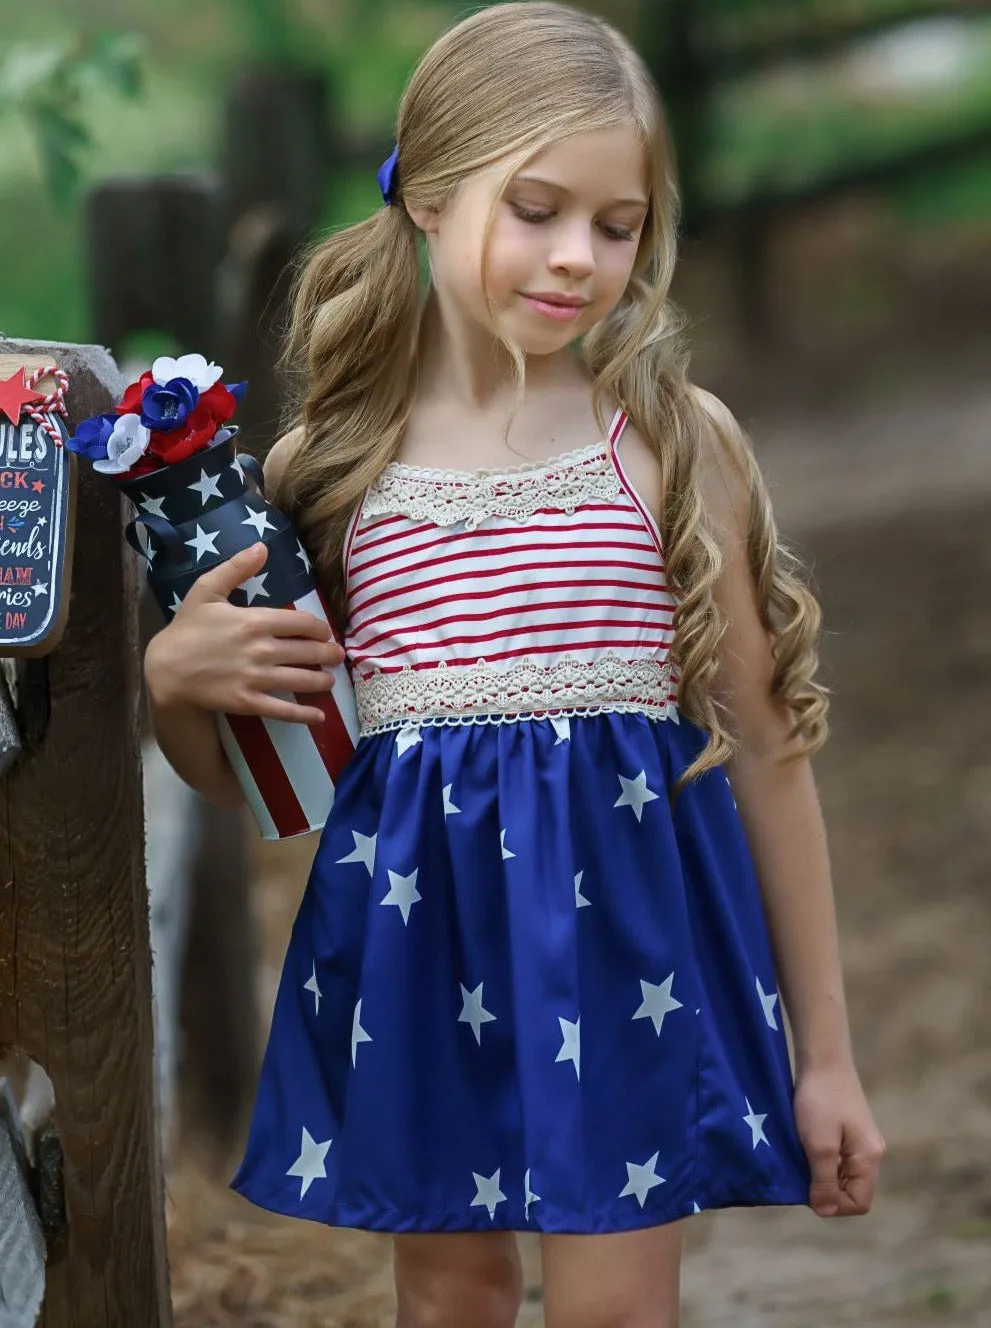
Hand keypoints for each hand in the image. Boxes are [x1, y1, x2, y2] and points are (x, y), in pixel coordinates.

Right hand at [144, 543, 343, 724]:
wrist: (165, 669)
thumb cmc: (187, 628)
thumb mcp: (206, 590)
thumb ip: (236, 568)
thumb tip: (262, 546)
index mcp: (254, 621)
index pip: (303, 624)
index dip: (320, 629)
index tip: (325, 632)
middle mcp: (260, 650)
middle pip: (308, 652)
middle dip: (328, 654)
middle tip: (338, 655)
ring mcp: (255, 678)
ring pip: (301, 680)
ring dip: (322, 681)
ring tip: (330, 681)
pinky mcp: (247, 702)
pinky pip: (282, 710)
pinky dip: (304, 715)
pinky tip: (319, 717)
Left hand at [793, 1062, 884, 1217]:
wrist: (822, 1058)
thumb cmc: (820, 1101)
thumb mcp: (819, 1144)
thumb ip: (824, 1180)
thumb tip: (825, 1211)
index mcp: (870, 1159)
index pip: (859, 1203)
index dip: (833, 1205)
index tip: (809, 1189)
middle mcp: (871, 1153)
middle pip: (852, 1190)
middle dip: (827, 1189)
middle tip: (802, 1173)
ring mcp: (860, 1140)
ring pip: (843, 1174)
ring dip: (821, 1173)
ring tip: (801, 1159)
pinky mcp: (848, 1129)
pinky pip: (838, 1157)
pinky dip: (821, 1158)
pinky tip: (804, 1147)